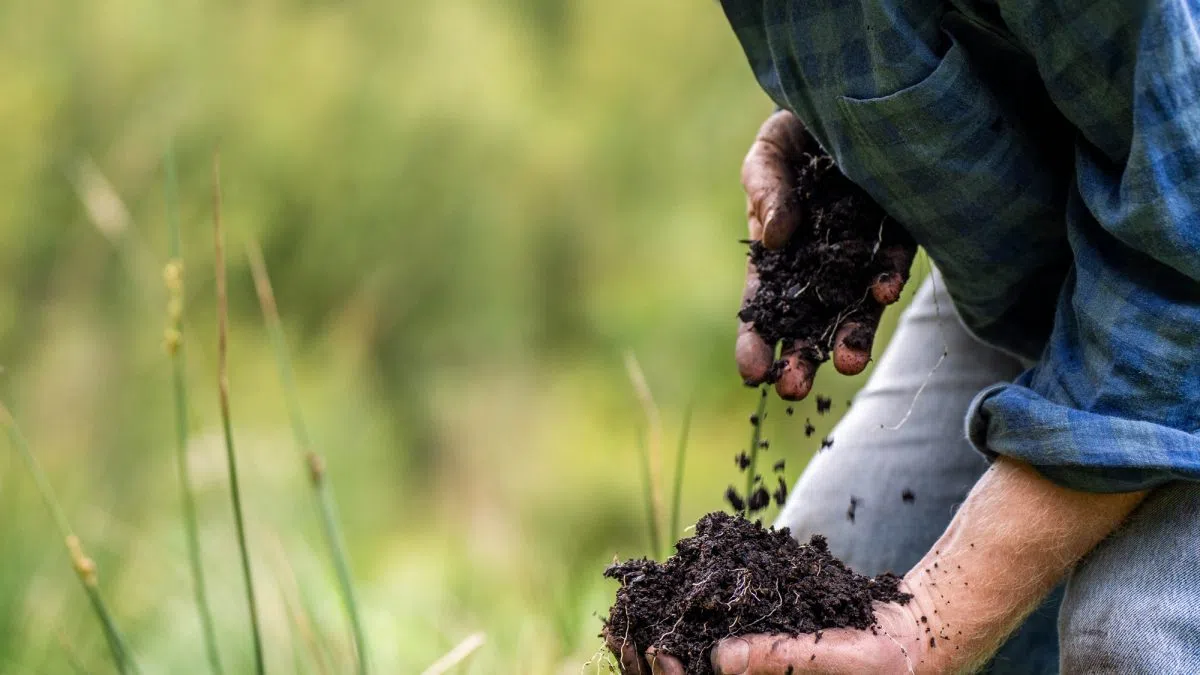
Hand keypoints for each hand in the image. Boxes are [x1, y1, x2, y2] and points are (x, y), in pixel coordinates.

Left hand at [612, 582, 940, 674]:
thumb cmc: (882, 655)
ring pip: (688, 664)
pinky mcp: (748, 649)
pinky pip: (703, 638)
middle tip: (623, 631)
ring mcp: (745, 671)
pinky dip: (676, 619)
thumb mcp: (842, 655)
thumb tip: (721, 660)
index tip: (659, 651)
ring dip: (653, 642)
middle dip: (650, 667)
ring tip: (626, 611)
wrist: (905, 634)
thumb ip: (785, 659)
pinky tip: (654, 595)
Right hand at [735, 110, 915, 399]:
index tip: (752, 373)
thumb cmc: (801, 121)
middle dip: (801, 355)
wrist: (861, 88)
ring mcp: (862, 246)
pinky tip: (882, 292)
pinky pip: (893, 258)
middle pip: (809, 317)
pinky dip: (886, 277)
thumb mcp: (770, 150)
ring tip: (847, 364)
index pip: (763, 302)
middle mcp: (821, 257)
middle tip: (795, 390)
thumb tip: (775, 237)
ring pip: (854, 301)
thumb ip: (765, 189)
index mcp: (779, 246)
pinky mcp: (902, 227)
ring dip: (850, 335)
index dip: (755, 338)